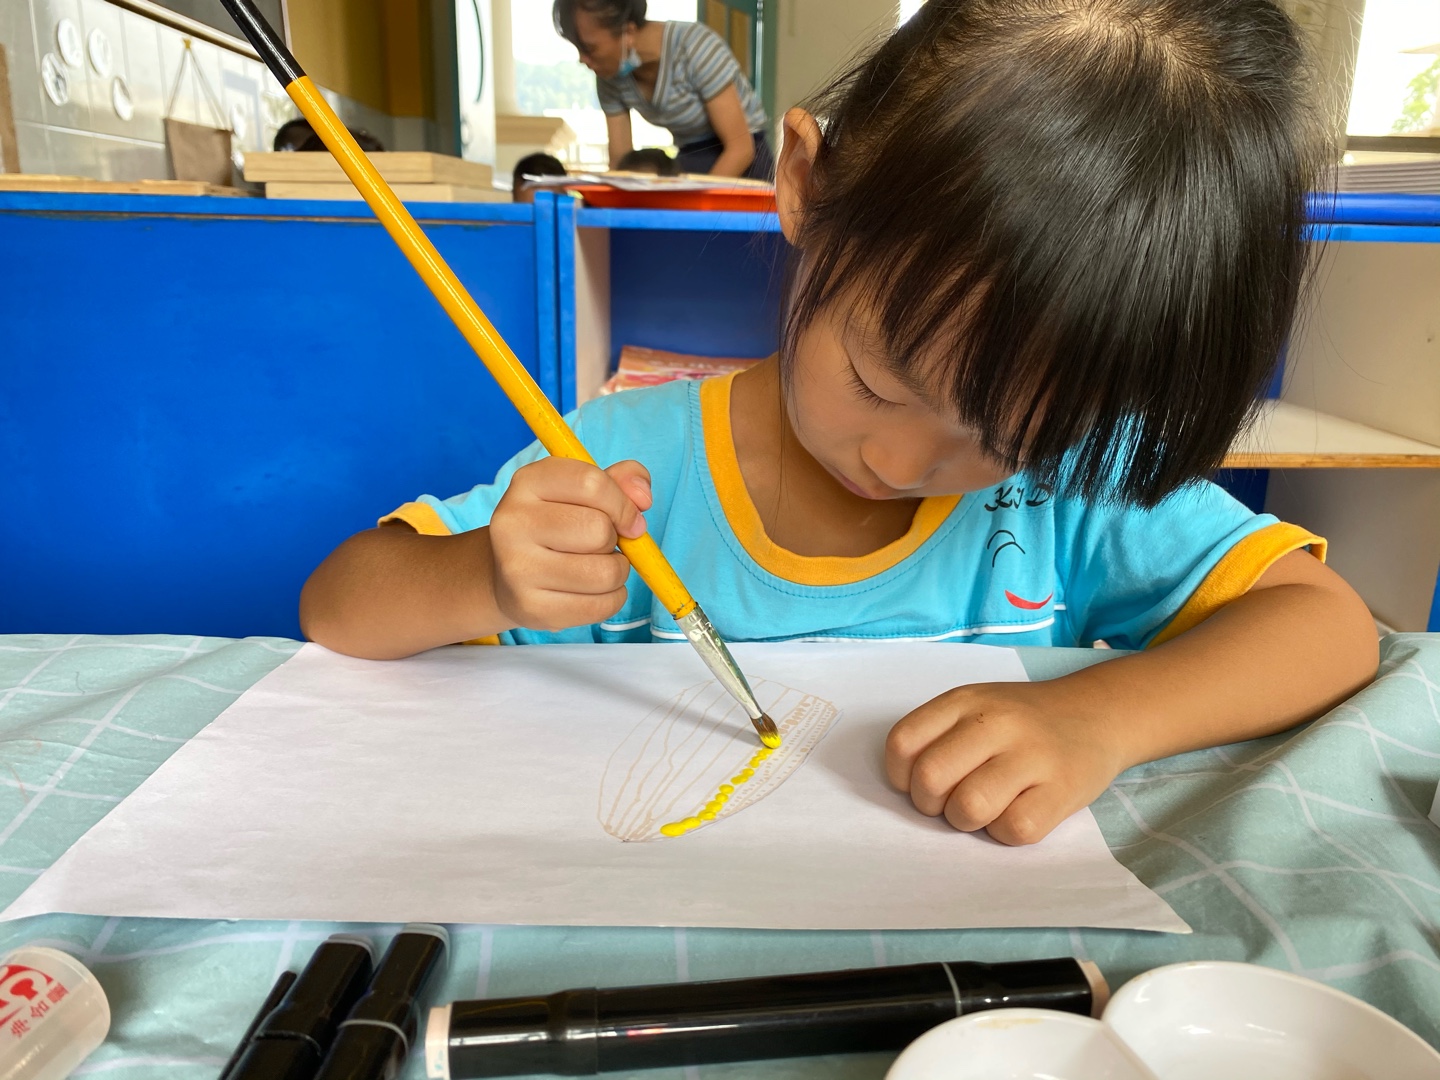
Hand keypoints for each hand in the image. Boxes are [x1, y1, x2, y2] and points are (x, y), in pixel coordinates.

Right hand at [487, 457, 651, 631]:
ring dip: (618, 571)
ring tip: (599, 566)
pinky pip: (599, 607)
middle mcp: (513, 523)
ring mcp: (517, 568)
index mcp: (527, 482)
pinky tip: (594, 590)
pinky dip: (612, 599)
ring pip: (604, 573)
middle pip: (599, 530)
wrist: (508, 575)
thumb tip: (642, 497)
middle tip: (602, 545)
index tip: (630, 520)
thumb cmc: (557, 525)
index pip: (590, 483)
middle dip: (616, 540)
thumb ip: (620, 480)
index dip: (623, 504)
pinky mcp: (530, 608)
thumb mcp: (581, 492)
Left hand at [884, 681, 1125, 845]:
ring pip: (969, 808)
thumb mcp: (977, 706)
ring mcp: (1032, 755)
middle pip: (930, 779)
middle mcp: (996, 722)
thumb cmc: (1024, 720)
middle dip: (932, 804)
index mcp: (965, 701)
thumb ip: (940, 735)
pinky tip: (1017, 813)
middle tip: (953, 801)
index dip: (902, 777)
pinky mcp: (1063, 789)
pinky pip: (1014, 829)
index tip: (922, 782)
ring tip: (987, 808)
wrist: (1098, 713)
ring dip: (968, 821)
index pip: (902, 743)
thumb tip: (912, 789)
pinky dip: (1006, 833)